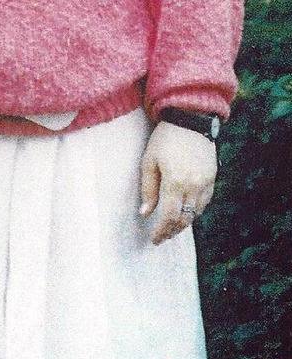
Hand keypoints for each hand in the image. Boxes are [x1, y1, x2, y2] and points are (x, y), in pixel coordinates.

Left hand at [139, 120, 216, 244]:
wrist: (190, 119)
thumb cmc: (165, 139)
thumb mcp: (149, 161)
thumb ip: (148, 189)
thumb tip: (145, 213)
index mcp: (175, 182)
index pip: (169, 217)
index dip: (161, 231)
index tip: (154, 239)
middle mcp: (194, 185)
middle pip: (184, 219)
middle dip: (172, 231)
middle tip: (162, 238)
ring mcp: (206, 182)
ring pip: (196, 212)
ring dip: (184, 223)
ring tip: (172, 228)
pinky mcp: (213, 177)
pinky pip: (205, 201)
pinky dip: (195, 210)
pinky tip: (186, 212)